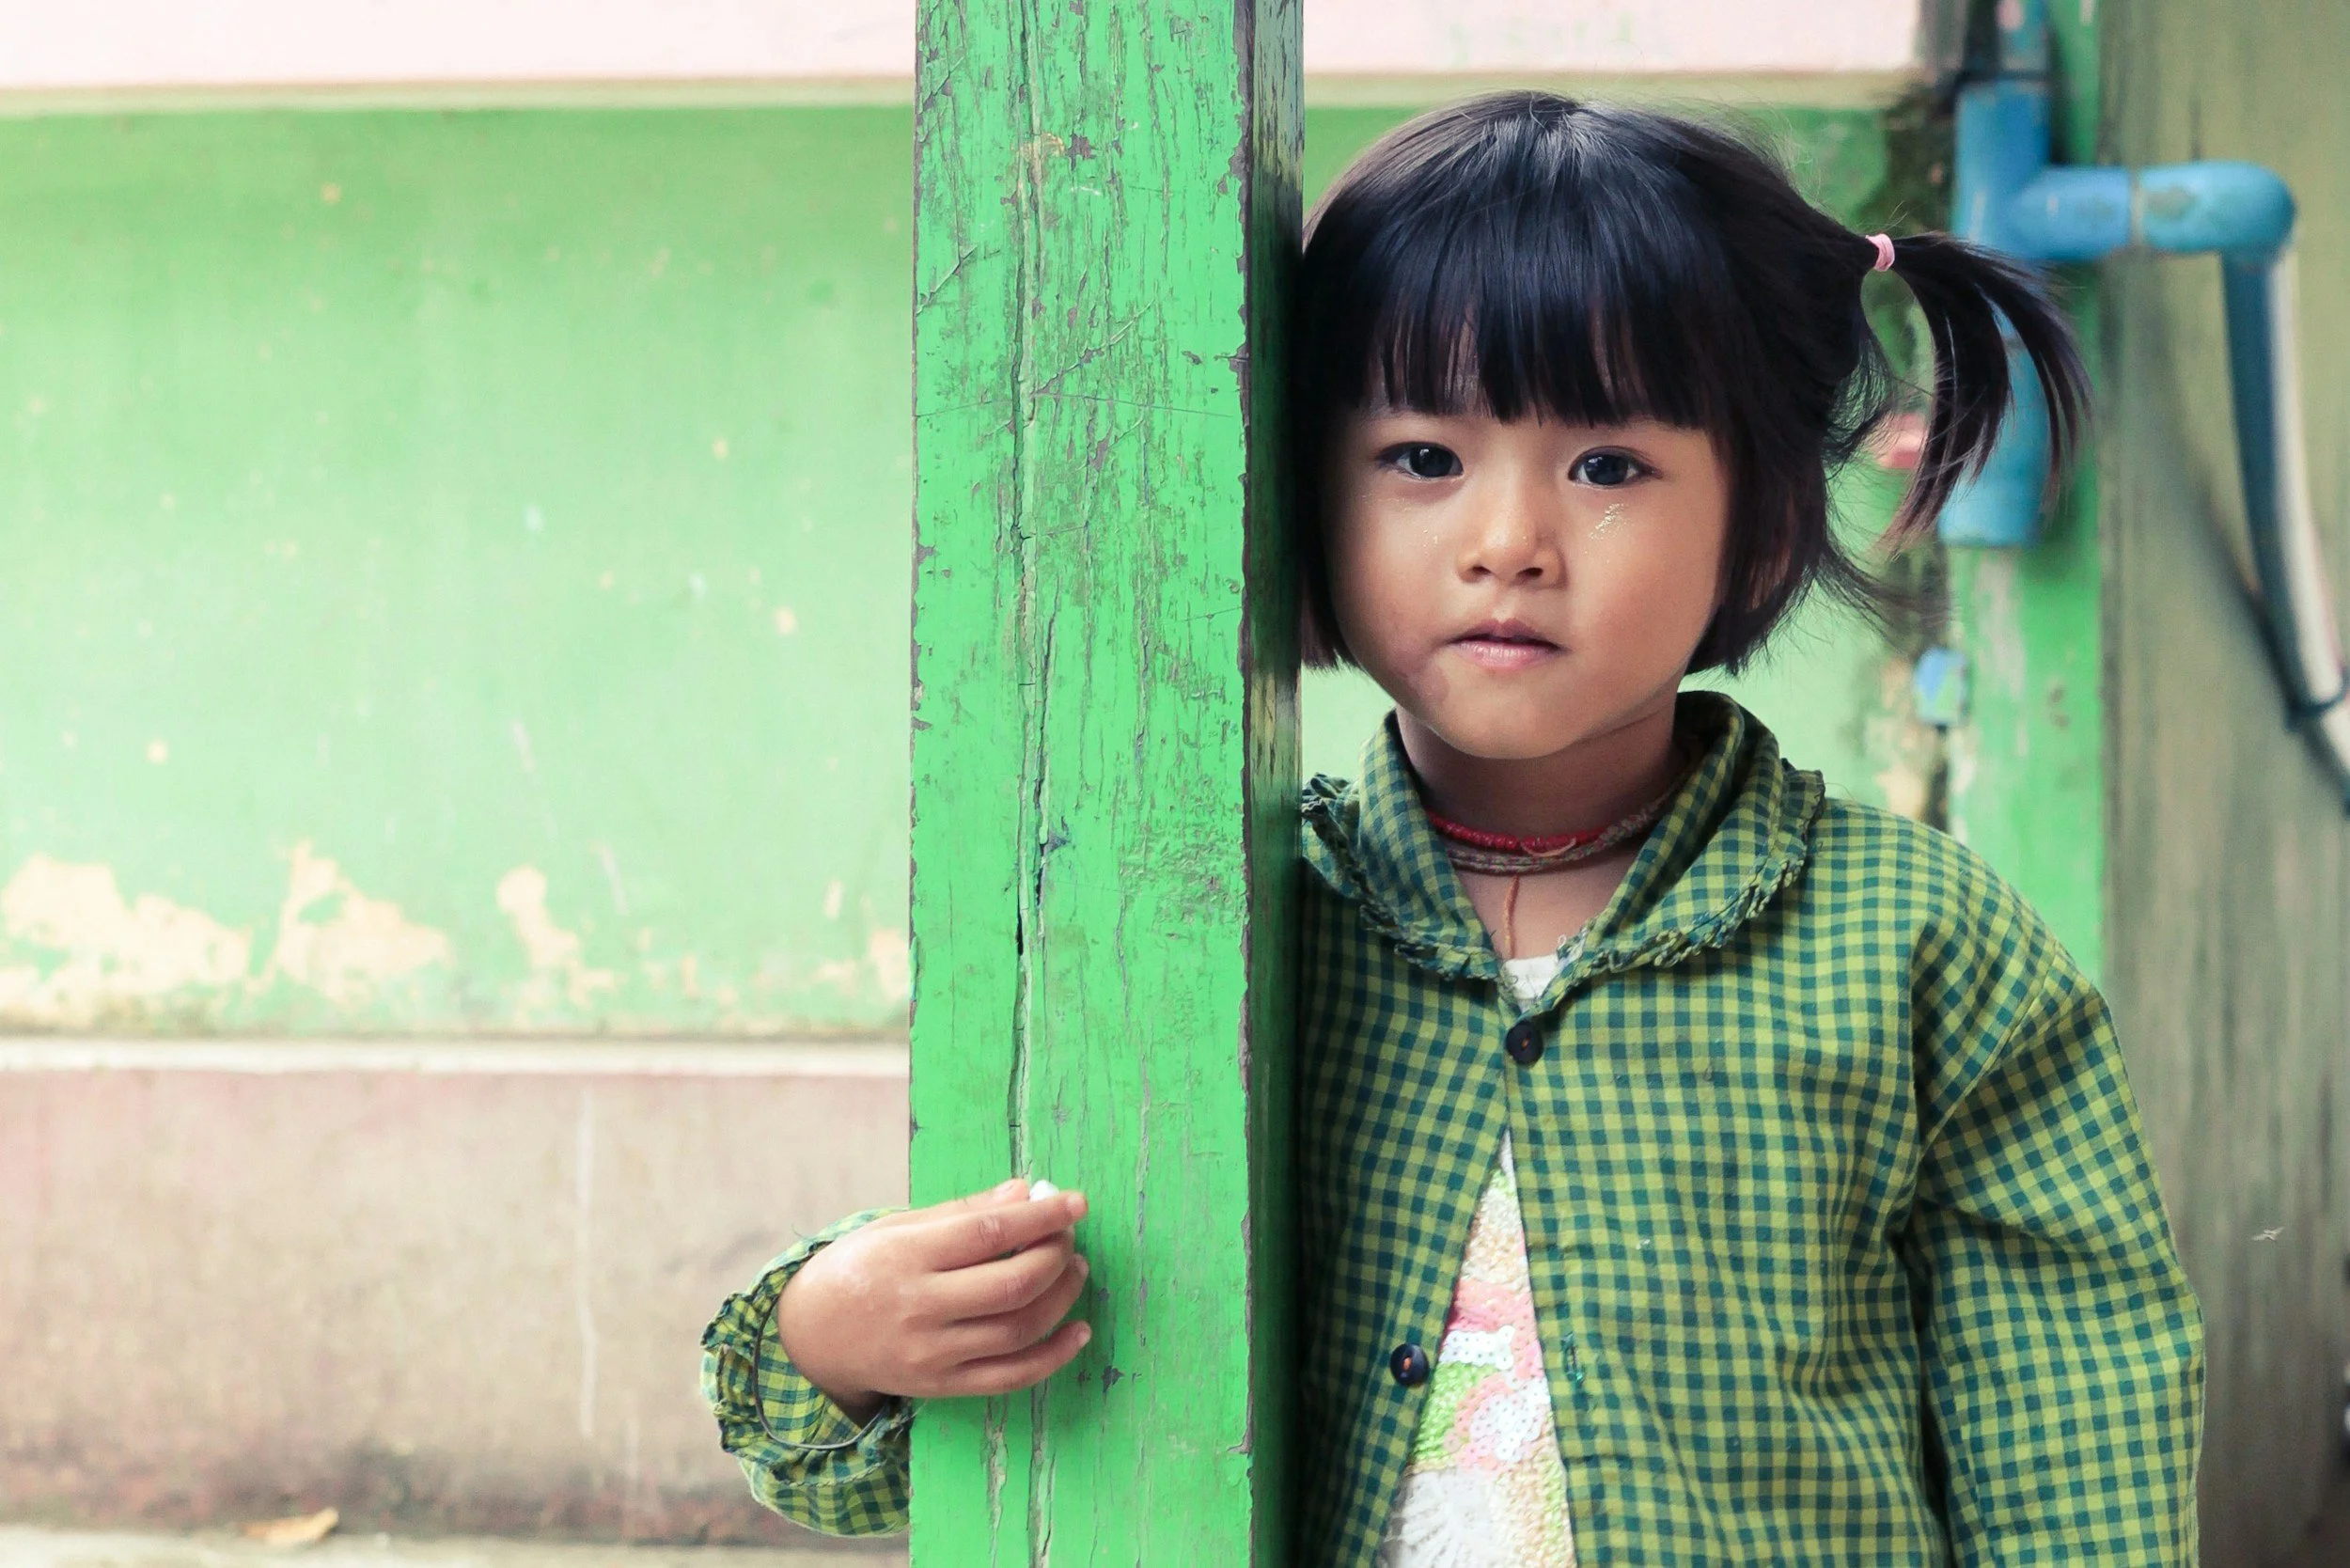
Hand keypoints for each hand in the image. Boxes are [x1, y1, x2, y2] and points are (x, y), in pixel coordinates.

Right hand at [777, 1178, 1091, 1423]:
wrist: (812, 1337)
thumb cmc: (858, 1269)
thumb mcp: (897, 1227)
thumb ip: (963, 1211)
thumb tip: (1024, 1192)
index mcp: (905, 1257)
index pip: (988, 1233)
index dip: (1041, 1217)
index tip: (1075, 1202)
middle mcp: (919, 1309)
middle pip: (1010, 1286)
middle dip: (1056, 1255)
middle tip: (1069, 1236)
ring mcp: (932, 1354)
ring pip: (1018, 1331)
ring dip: (1062, 1298)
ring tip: (1075, 1269)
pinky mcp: (942, 1387)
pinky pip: (1011, 1378)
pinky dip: (1054, 1356)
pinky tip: (1079, 1331)